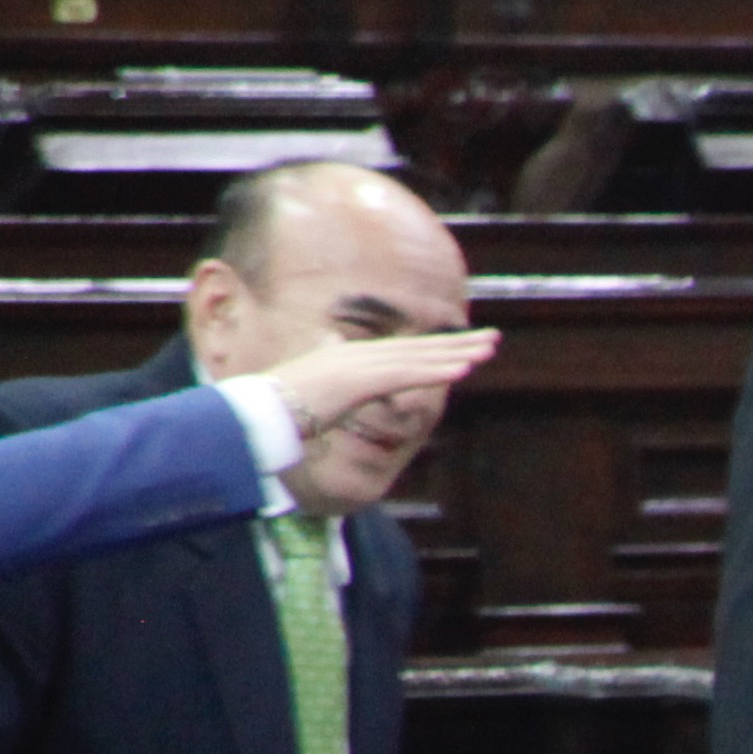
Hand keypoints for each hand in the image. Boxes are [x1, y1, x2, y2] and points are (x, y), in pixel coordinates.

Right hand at [268, 328, 498, 442]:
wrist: (258, 413)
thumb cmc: (282, 410)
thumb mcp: (317, 395)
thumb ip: (335, 386)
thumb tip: (340, 386)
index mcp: (350, 358)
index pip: (403, 352)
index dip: (438, 347)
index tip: (468, 347)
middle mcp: (357, 355)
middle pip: (417, 348)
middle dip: (458, 344)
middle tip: (494, 340)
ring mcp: (358, 365)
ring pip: (417, 358)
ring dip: (456, 354)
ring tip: (489, 352)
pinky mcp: (359, 380)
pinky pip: (405, 375)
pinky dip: (434, 371)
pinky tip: (462, 370)